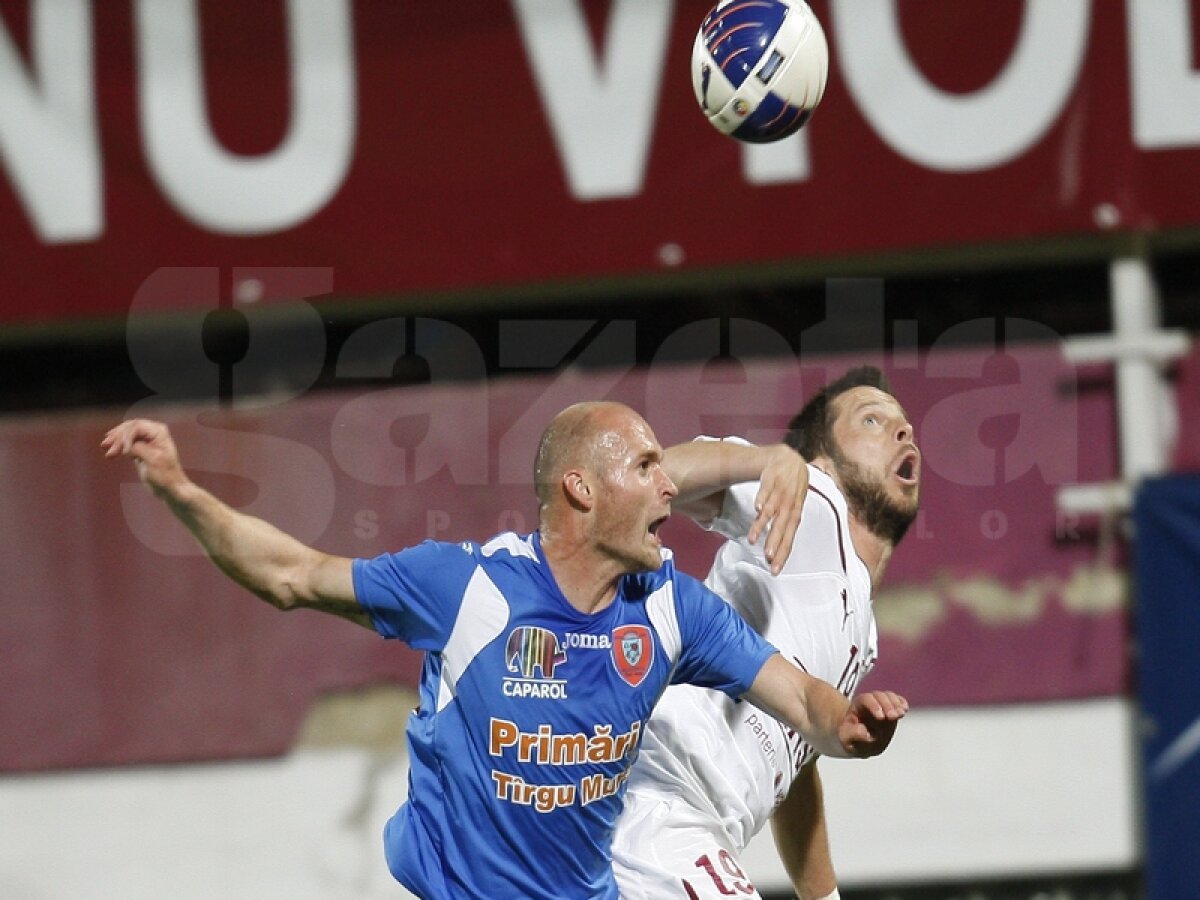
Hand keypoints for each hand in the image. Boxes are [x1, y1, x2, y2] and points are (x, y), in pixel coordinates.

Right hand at [101, 419, 188, 498]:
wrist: (170, 488)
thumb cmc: (165, 475)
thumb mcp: (153, 460)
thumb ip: (139, 448)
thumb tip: (125, 445)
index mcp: (159, 432)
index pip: (136, 426)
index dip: (126, 436)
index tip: (123, 452)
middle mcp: (153, 432)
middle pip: (129, 428)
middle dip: (117, 437)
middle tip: (105, 446)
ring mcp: (146, 439)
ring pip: (126, 434)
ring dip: (115, 440)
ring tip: (105, 447)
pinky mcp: (141, 448)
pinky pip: (126, 443)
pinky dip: (118, 446)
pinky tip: (111, 452)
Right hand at [748, 445, 807, 573]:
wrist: (789, 458)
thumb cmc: (790, 488)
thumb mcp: (791, 507)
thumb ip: (783, 526)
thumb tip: (775, 547)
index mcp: (794, 513)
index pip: (789, 537)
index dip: (782, 553)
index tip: (774, 570)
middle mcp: (790, 504)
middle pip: (782, 526)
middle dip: (774, 542)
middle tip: (766, 558)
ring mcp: (782, 491)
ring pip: (773, 511)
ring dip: (763, 525)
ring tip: (752, 539)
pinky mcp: (772, 478)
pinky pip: (767, 489)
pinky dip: (763, 499)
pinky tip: (757, 508)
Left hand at [836, 690, 906, 757]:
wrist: (857, 739)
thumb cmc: (850, 738)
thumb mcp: (845, 738)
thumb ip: (853, 734)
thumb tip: (865, 732)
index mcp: (857, 707)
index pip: (865, 700)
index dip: (873, 706)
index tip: (881, 717)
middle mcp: (870, 703)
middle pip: (879, 696)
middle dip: (887, 705)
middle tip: (893, 716)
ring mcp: (882, 706)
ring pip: (889, 697)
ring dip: (896, 704)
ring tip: (901, 714)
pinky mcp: (892, 711)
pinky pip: (897, 701)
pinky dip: (902, 703)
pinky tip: (904, 709)